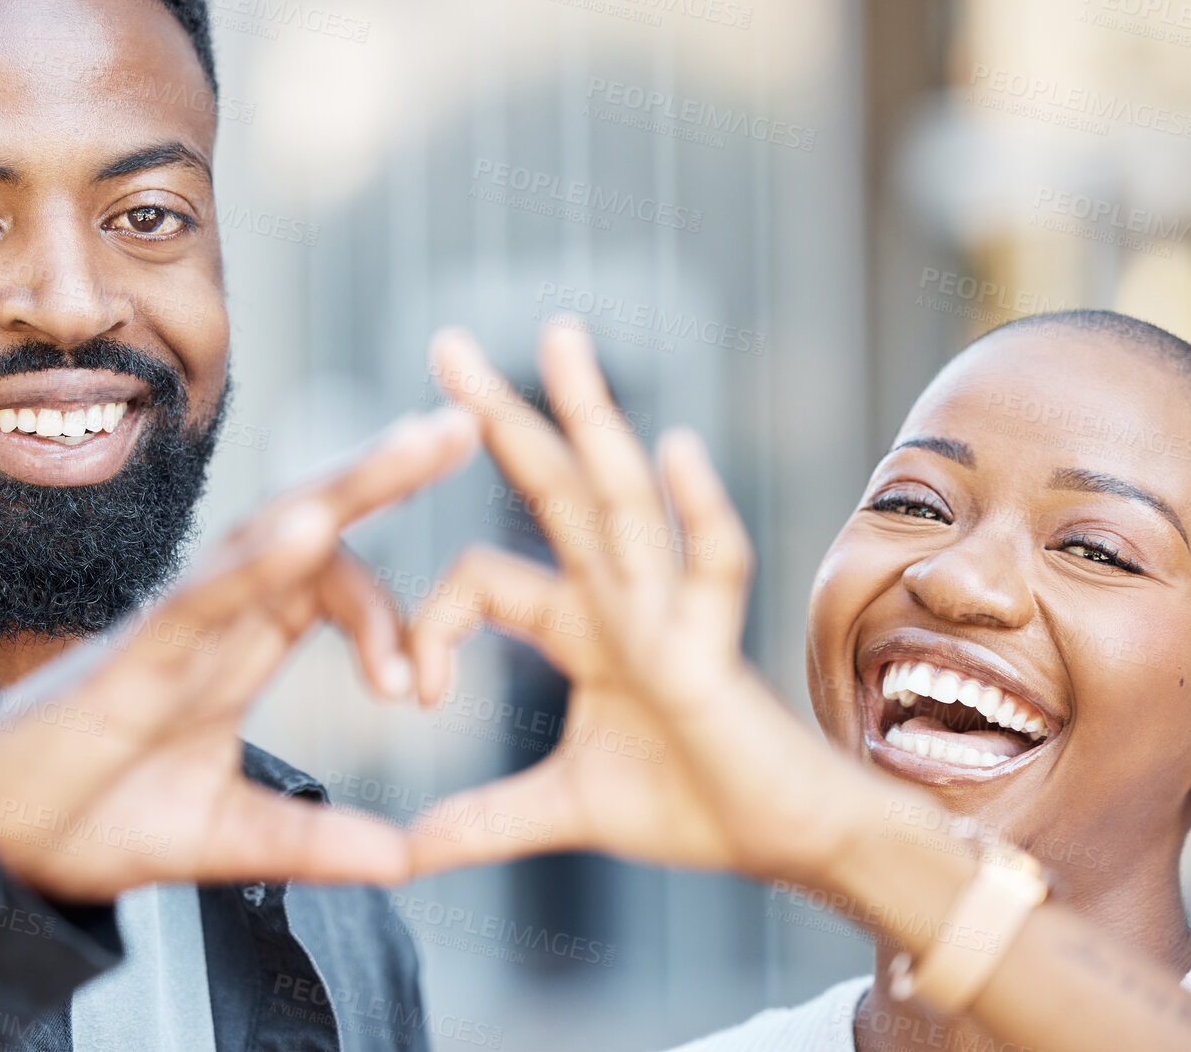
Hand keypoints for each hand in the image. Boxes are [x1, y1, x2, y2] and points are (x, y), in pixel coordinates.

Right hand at [0, 407, 476, 900]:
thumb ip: (311, 841)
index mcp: (242, 644)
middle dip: (386, 471)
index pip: (331, 583)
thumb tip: (404, 858)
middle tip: (465, 423)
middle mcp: (217, 615)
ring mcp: (176, 626)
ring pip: (267, 531)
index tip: (419, 693)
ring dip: (346, 484)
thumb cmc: (94, 817)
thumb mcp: (227, 835)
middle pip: (312, 521)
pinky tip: (312, 530)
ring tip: (416, 442)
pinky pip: (202, 594)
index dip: (389, 615)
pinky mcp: (131, 654)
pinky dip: (258, 562)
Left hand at [405, 324, 889, 887]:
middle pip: (550, 487)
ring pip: (623, 497)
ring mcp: (668, 612)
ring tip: (558, 336)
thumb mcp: (564, 809)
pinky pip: (712, 570)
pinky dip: (699, 511)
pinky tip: (675, 449)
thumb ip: (485, 820)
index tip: (414, 697)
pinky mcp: (714, 648)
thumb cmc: (694, 807)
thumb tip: (404, 853)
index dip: (433, 624)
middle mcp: (619, 597)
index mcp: (579, 623)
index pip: (482, 576)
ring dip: (591, 415)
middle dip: (499, 414)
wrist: (786, 843)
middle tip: (443, 342)